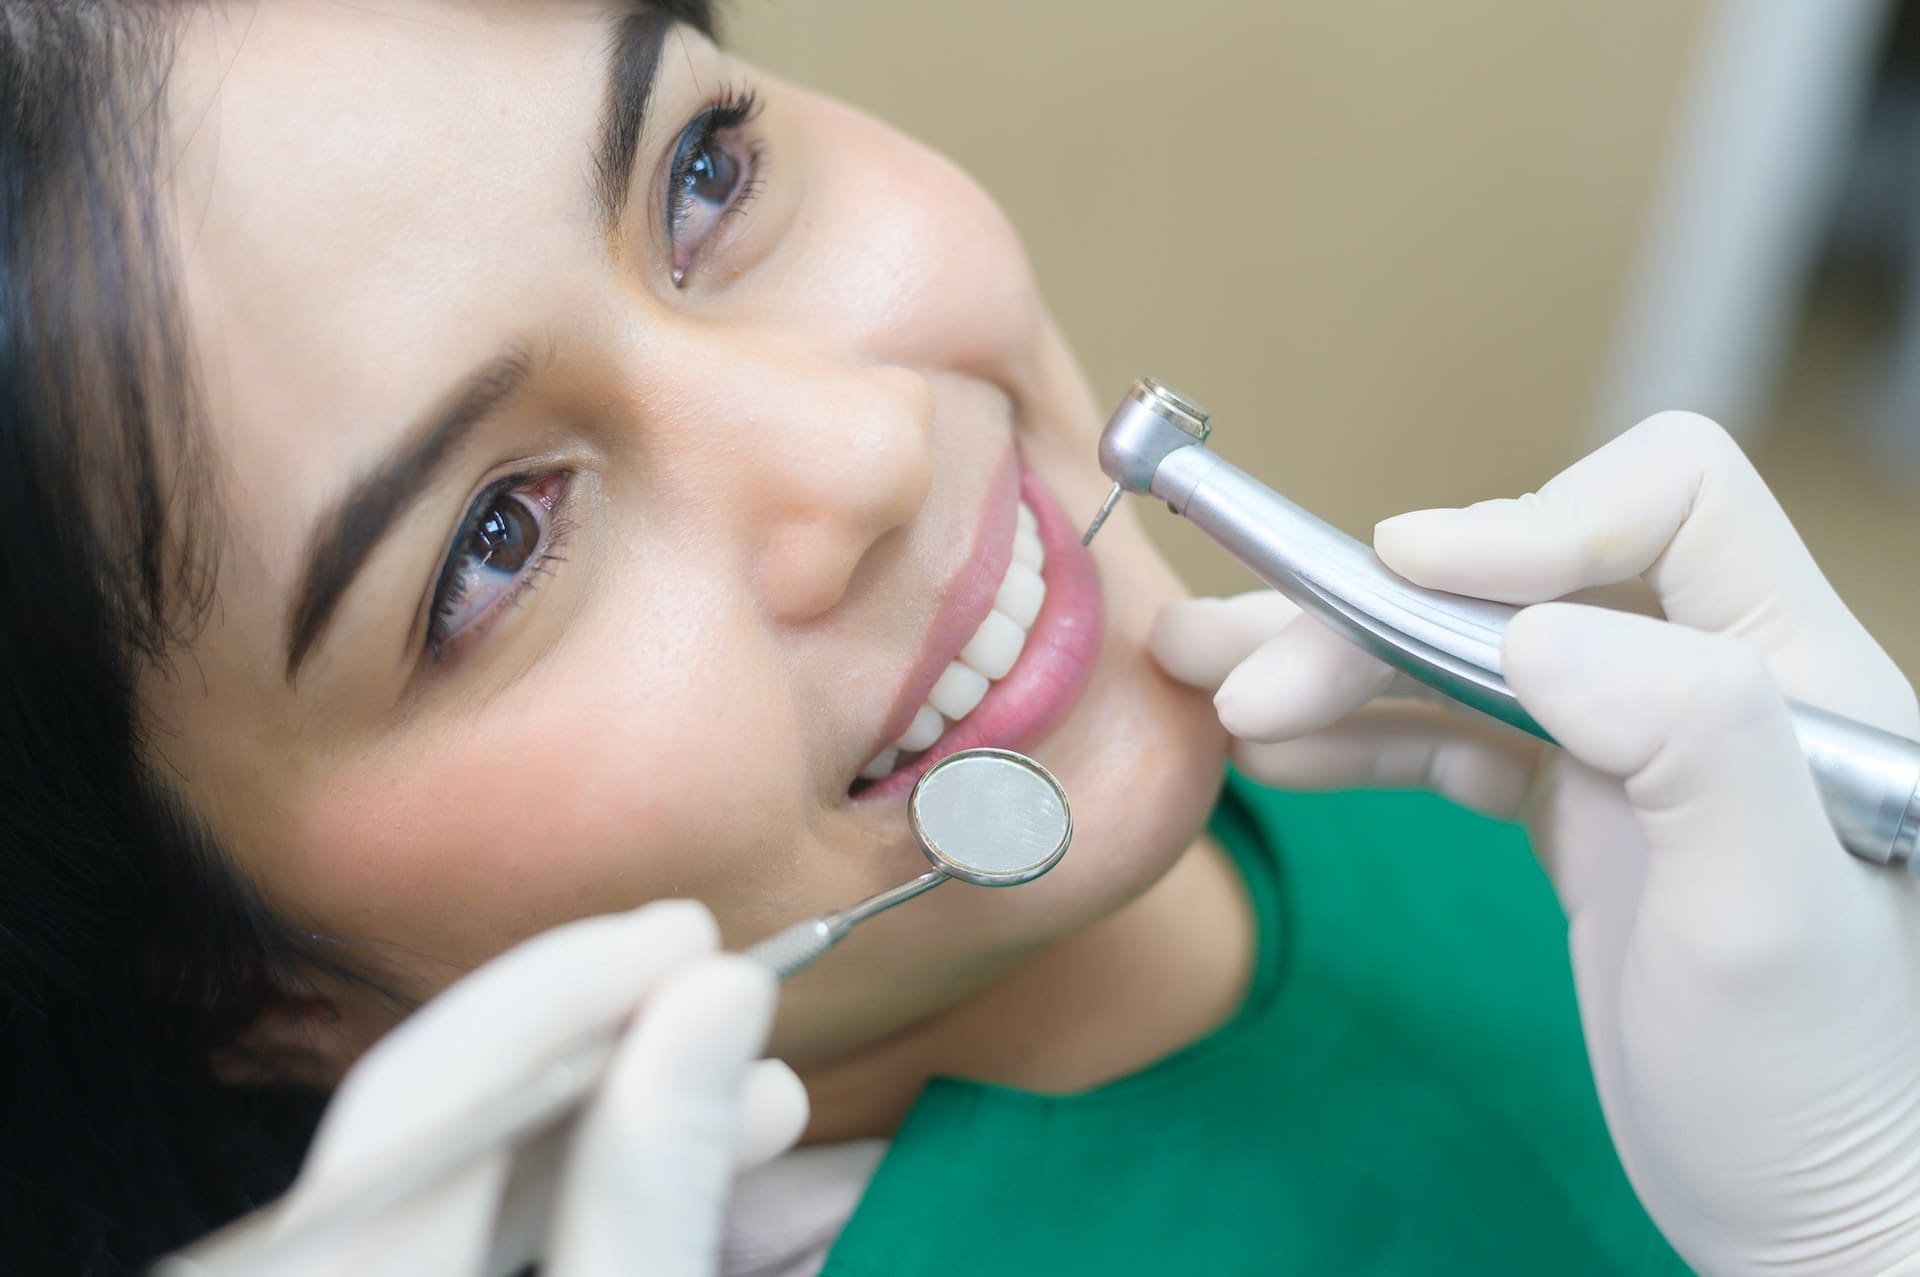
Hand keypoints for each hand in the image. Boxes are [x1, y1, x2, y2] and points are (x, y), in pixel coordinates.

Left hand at [253, 902, 805, 1276]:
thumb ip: (661, 1186)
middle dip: (592, 1036)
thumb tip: (718, 993)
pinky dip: (577, 1179)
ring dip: (611, 1108)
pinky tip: (679, 1161)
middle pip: (431, 1117)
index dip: (561, 993)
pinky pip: (462, 1214)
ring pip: (456, 1162)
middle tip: (721, 983)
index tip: (690, 936)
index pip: (424, 1097)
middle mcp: (321, 1273)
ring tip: (755, 1092)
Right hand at [1151, 413, 1919, 1276]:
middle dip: (1373, 608)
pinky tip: (1278, 755)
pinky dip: (1361, 736)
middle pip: (1521, 580)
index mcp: (1794, 674)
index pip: (1672, 503)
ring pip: (1465, 654)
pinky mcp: (1582, 814)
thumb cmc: (1818, 1087)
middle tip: (1239, 667)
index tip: (1405, 572)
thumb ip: (1690, 738)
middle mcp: (1711, 686)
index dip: (1532, 516)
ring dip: (1334, 661)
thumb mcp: (1770, 919)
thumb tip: (1534, 629)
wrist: (1811, 1221)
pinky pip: (1453, 740)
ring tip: (1208, 676)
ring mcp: (1638, 750)